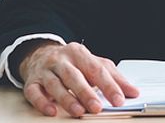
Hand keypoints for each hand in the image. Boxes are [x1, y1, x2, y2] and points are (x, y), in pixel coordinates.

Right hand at [16, 40, 138, 116]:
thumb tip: (132, 92)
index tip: (119, 99)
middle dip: (86, 93)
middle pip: (74, 76)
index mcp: (79, 53)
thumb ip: (114, 78)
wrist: (40, 54)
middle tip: (97, 107)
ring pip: (55, 84)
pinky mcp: (31, 82)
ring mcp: (45, 70)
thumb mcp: (95, 64)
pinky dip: (42, 102)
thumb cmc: (72, 62)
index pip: (96, 69)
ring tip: (78, 111)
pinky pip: (34, 92)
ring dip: (67, 99)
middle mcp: (61, 60)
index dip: (109, 86)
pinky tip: (51, 111)